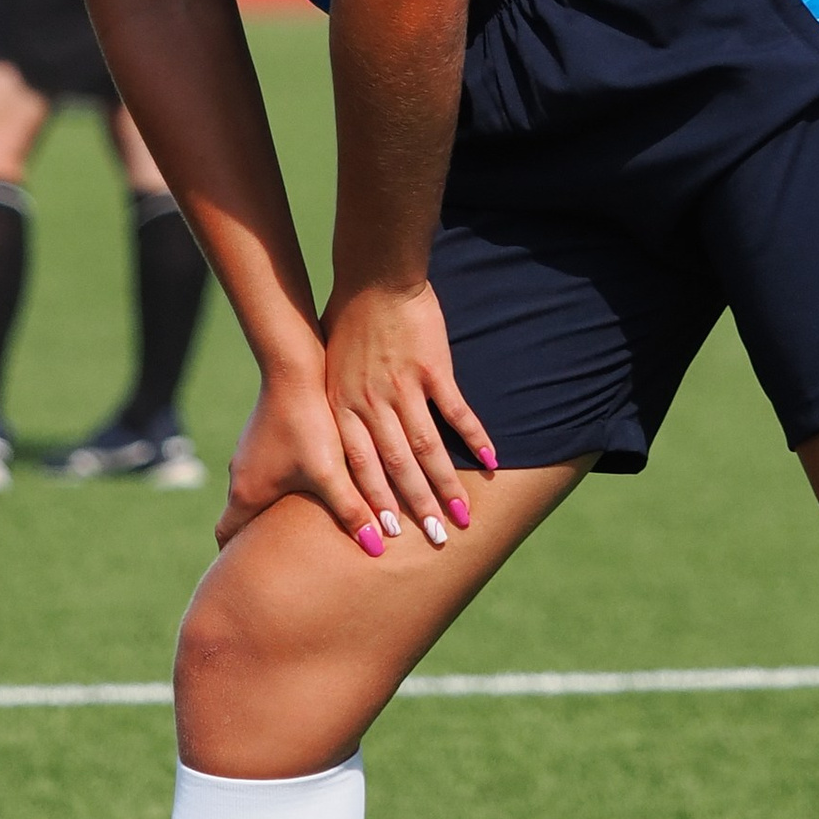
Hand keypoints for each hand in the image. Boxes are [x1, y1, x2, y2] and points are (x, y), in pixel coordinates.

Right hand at [216, 362, 389, 553]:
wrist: (292, 366)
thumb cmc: (308, 423)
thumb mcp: (331, 474)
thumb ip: (351, 512)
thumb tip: (376, 549)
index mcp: (248, 493)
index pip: (228, 537)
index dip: (236, 558)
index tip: (248, 574)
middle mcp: (242, 473)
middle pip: (242, 517)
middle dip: (258, 538)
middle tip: (280, 557)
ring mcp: (251, 451)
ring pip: (257, 490)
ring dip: (272, 508)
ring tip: (301, 523)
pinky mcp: (265, 432)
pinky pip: (268, 467)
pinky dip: (282, 482)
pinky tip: (311, 480)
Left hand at [322, 280, 492, 552]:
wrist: (373, 277)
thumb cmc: (346, 321)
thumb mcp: (329, 369)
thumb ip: (335, 407)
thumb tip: (333, 439)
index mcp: (342, 408)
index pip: (359, 468)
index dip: (374, 505)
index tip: (388, 539)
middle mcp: (371, 404)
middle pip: (396, 467)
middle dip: (416, 508)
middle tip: (436, 541)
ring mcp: (403, 387)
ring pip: (427, 448)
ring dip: (447, 485)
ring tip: (463, 516)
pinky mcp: (432, 368)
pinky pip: (456, 411)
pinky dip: (475, 438)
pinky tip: (490, 462)